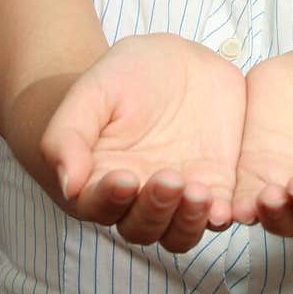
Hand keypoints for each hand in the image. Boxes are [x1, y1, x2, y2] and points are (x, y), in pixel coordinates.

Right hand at [39, 32, 245, 252]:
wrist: (174, 60)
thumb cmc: (124, 76)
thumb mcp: (93, 91)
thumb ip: (69, 135)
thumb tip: (68, 184)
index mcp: (100, 178)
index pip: (98, 206)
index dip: (109, 199)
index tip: (124, 178)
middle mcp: (139, 196)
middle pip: (142, 227)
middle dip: (155, 209)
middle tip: (168, 178)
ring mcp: (179, 195)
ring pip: (180, 232)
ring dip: (188, 221)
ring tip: (198, 192)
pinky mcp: (216, 186)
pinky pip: (218, 214)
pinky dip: (221, 217)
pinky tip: (224, 207)